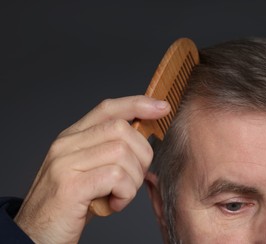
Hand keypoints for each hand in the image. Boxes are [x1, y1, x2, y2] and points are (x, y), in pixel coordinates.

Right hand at [14, 96, 169, 243]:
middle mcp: (67, 144)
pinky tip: (115, 204)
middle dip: (142, 155)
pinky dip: (126, 193)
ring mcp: (66, 163)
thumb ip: (109, 152)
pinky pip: (116, 176)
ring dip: (133, 179)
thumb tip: (145, 141)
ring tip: (120, 195)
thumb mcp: (90, 171)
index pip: (109, 108)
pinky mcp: (70, 186)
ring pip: (122, 153)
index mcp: (72, 137)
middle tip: (134, 179)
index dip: (138, 104)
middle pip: (122, 129)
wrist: (35, 236)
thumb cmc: (70, 205)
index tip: (161, 107)